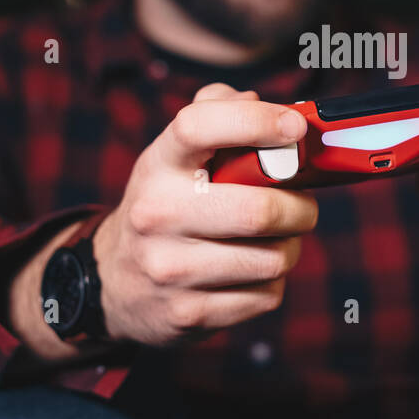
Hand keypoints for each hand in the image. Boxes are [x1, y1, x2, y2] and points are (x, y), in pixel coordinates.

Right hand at [90, 83, 317, 346]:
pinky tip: (254, 272)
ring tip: (278, 240)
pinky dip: (273, 283)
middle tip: (302, 206)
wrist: (116, 281)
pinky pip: (266, 295)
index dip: (255, 122)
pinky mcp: (187, 313)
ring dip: (291, 248)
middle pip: (258, 210)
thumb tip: (269, 106)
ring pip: (272, 258)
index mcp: (158, 164)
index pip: (198, 126)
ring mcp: (170, 268)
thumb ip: (217, 113)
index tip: (295, 128)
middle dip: (300, 208)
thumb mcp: (176, 155)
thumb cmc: (169, 203)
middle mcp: (157, 214)